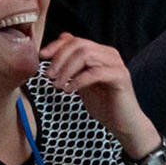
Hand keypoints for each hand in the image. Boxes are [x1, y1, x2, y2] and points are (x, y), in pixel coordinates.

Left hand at [40, 34, 157, 155]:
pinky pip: (95, 73)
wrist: (123, 124)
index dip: (56, 47)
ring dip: (67, 70)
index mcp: (101, 52)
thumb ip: (72, 68)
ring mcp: (116, 64)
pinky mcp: (120, 77)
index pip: (75, 40)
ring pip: (86, 55)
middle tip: (49, 76)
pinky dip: (78, 81)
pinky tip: (69, 90)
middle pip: (79, 45)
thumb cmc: (104, 105)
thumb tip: (54, 52)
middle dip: (59, 59)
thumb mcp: (81, 83)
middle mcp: (110, 54)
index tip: (41, 57)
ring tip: (58, 85)